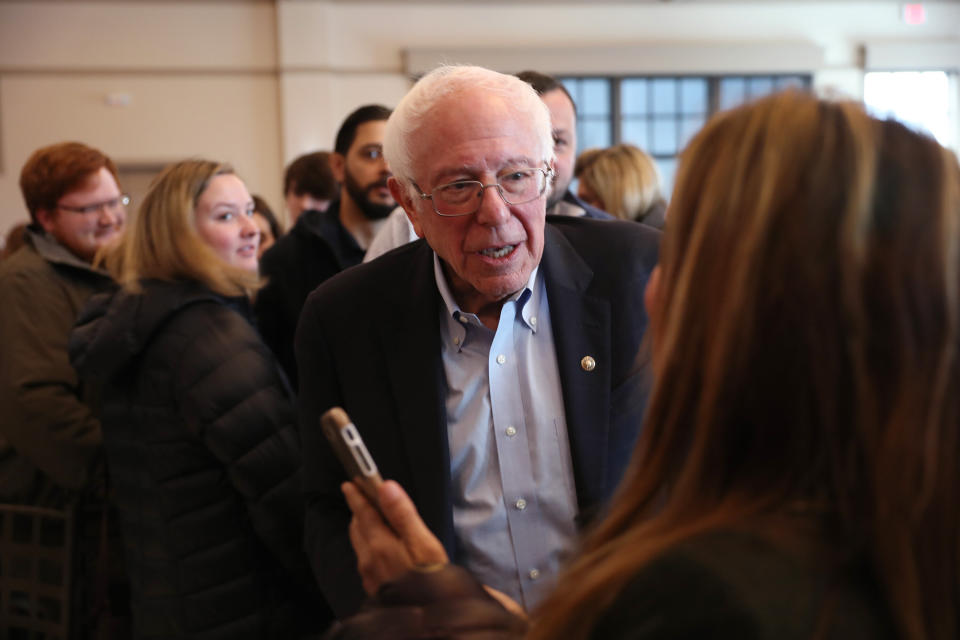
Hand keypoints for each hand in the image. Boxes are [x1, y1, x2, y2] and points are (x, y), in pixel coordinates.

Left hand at [343, 479, 448, 594]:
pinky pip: (365, 560)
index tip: (350, 482)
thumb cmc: (431, 580)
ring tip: (369, 517)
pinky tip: (379, 546)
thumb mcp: (423, 543)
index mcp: (379, 545)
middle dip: (358, 510)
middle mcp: (368, 560)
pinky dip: (368, 545)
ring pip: (360, 544)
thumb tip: (386, 487)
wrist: (429, 621)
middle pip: (357, 528)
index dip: (357, 495)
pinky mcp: (373, 587)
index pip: (363, 513)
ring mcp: (369, 576)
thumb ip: (403, 514)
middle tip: (360, 496)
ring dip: (362, 527)